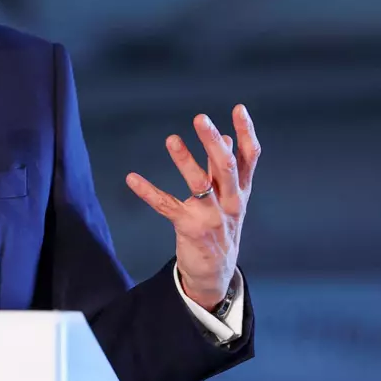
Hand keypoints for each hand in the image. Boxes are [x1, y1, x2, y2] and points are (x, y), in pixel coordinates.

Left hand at [125, 105, 260, 310]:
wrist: (216, 272)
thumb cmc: (222, 227)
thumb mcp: (231, 198)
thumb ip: (228, 169)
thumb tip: (227, 137)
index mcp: (241, 191)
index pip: (249, 158)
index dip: (246, 132)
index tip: (239, 108)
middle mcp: (230, 202)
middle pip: (225, 167)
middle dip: (213, 142)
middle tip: (200, 118)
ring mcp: (210, 216)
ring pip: (199, 184)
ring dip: (184, 160)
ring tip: (171, 139)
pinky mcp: (189, 228)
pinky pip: (166, 206)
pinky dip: (148, 191)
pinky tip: (132, 178)